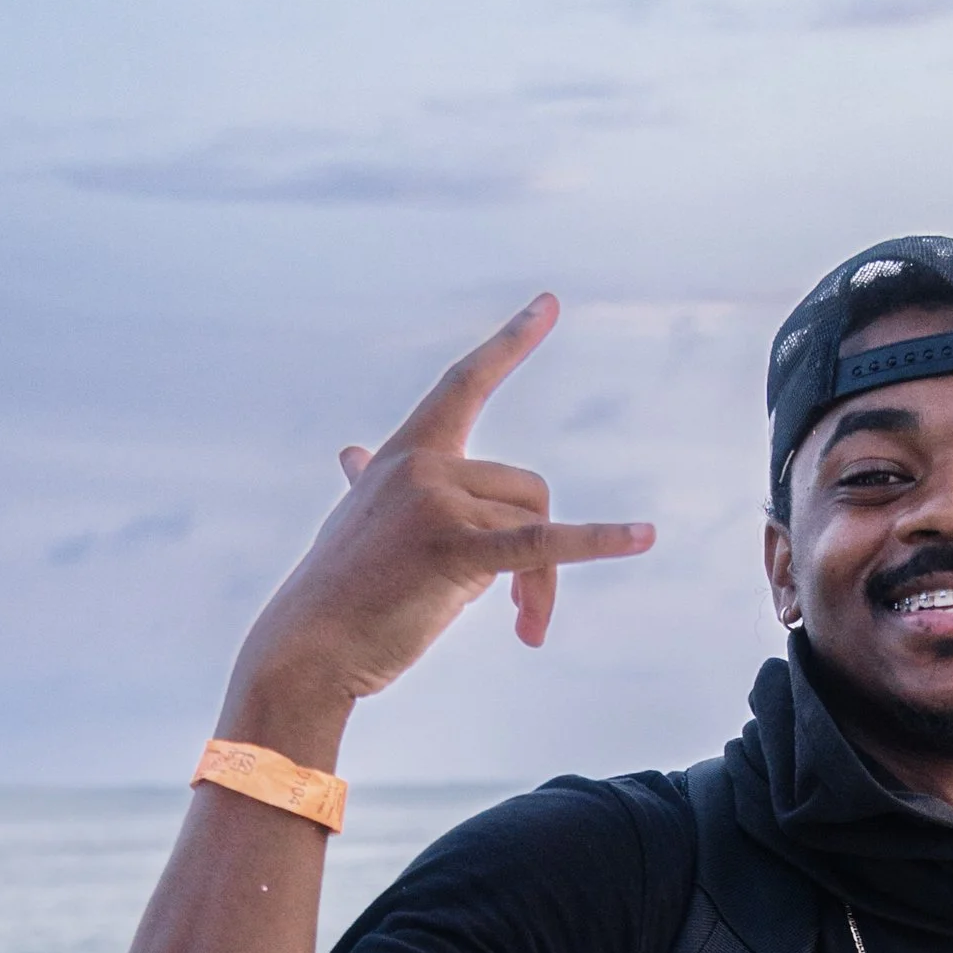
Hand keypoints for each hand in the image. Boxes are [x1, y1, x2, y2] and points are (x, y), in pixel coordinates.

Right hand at [222, 297, 654, 753]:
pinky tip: (643, 538)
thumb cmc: (338, 593)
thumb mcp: (356, 520)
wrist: (309, 648)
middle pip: (529, 489)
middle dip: (543, 556)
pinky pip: (542, 542)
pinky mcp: (452, 549)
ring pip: (536, 528)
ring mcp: (436, 502)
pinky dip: (599, 541)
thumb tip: (351, 451)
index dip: (510, 342)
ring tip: (526, 630)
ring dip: (544, 586)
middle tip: (527, 616)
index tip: (550, 303)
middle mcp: (423, 466)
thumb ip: (370, 482)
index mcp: (407, 454)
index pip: (466, 383)